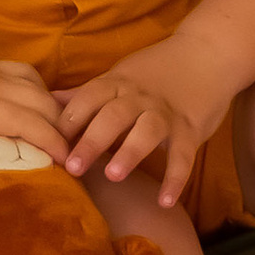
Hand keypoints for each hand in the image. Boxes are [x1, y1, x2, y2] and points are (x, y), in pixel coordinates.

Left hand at [0, 36, 67, 214]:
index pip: (29, 122)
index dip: (55, 144)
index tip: (71, 168)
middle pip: (43, 102)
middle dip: (63, 131)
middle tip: (69, 162)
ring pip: (38, 86)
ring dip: (54, 111)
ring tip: (58, 140)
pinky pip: (25, 74)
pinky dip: (40, 93)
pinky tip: (36, 112)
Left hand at [56, 40, 234, 207]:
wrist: (207, 53)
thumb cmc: (156, 70)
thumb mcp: (119, 76)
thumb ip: (86, 93)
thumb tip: (46, 102)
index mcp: (117, 83)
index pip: (89, 97)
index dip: (69, 118)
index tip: (50, 143)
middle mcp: (139, 97)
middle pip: (113, 115)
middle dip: (91, 141)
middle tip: (72, 168)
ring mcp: (166, 113)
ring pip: (147, 131)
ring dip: (130, 152)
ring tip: (114, 176)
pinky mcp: (191, 128)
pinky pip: (183, 155)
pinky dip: (175, 178)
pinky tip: (165, 201)